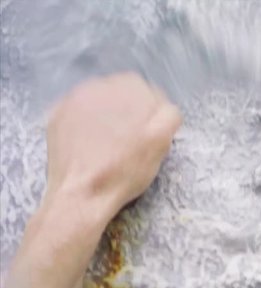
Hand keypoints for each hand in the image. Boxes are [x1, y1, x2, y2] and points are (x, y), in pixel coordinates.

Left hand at [46, 73, 181, 222]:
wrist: (82, 193)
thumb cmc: (125, 169)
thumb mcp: (161, 142)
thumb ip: (169, 115)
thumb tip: (164, 107)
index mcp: (127, 88)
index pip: (145, 88)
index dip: (151, 112)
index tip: (150, 132)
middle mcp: (97, 86)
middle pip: (120, 92)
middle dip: (127, 111)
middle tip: (131, 139)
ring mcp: (72, 100)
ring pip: (98, 101)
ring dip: (107, 116)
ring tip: (109, 143)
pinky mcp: (55, 116)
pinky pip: (78, 113)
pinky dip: (86, 124)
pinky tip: (90, 144)